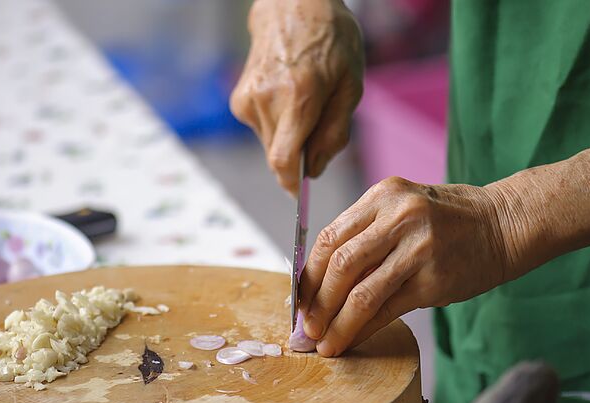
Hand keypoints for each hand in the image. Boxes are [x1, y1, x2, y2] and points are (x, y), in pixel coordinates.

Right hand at [230, 0, 363, 193]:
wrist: (291, 6)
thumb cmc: (329, 41)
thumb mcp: (350, 85)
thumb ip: (335, 133)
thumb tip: (315, 169)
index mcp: (299, 97)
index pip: (284, 161)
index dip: (292, 185)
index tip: (300, 196)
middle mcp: (268, 100)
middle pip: (279, 157)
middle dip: (299, 158)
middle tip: (317, 131)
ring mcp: (248, 100)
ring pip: (270, 145)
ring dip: (289, 140)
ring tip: (303, 106)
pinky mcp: (239, 101)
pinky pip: (261, 130)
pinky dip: (277, 126)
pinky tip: (287, 100)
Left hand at [299, 177, 519, 356]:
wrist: (505, 224)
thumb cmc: (449, 221)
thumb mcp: (403, 209)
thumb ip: (365, 235)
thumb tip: (321, 284)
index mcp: (383, 196)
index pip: (328, 238)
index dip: (307, 275)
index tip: (298, 301)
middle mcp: (399, 217)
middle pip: (339, 265)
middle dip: (317, 302)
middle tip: (306, 328)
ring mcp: (418, 249)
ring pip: (361, 292)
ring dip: (337, 323)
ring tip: (324, 343)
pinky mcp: (435, 280)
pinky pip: (388, 310)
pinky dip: (364, 329)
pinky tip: (351, 340)